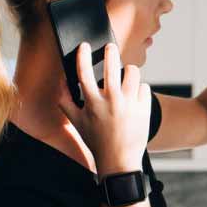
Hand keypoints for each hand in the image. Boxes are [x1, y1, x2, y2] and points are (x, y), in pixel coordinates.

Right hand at [59, 41, 150, 174]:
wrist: (119, 160)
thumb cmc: (96, 141)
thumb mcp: (77, 123)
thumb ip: (66, 102)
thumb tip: (61, 83)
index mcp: (93, 103)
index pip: (84, 72)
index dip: (82, 55)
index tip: (84, 46)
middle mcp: (112, 101)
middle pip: (112, 65)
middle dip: (110, 51)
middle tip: (110, 47)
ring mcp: (130, 104)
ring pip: (133, 72)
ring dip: (128, 71)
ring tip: (126, 74)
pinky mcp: (145, 109)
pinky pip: (144, 87)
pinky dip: (139, 89)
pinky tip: (134, 96)